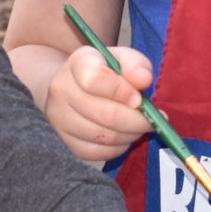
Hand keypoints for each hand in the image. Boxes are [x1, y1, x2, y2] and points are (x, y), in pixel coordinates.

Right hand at [44, 44, 152, 164]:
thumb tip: (143, 80)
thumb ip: (136, 65)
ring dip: (130, 134)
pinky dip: (118, 148)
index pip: (94, 79)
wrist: (76, 86)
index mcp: (78, 63)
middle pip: (105, 114)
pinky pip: (98, 153)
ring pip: (104, 136)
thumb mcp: (123, 58)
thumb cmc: (106, 70)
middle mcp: (62, 90)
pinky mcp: (65, 141)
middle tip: (151, 120)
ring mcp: (59, 118)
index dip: (122, 92)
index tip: (139, 99)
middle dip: (136, 121)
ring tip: (138, 126)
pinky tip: (124, 135)